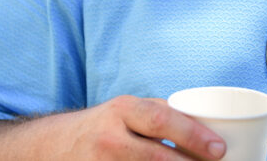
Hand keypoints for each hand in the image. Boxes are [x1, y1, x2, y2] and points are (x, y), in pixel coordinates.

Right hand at [0, 95, 226, 159]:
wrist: (46, 146)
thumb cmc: (102, 126)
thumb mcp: (126, 110)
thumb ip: (160, 113)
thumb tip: (209, 123)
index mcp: (122, 110)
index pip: (162, 121)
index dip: (193, 136)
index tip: (220, 149)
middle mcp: (108, 138)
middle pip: (157, 158)